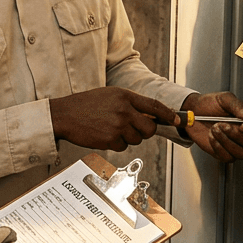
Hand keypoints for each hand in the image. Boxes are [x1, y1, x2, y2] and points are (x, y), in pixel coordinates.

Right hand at [49, 87, 179, 151]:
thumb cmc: (86, 105)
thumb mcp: (110, 96)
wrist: (65, 115)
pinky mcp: (110, 139)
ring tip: (111, 128)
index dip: (168, 114)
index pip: (154, 105)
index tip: (177, 120)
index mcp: (125, 96)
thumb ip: (130, 103)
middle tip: (135, 129)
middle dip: (145, 132)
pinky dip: (116, 144)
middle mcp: (124, 110)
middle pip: (150, 128)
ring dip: (128, 138)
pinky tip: (104, 135)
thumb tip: (150, 116)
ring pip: (136, 139)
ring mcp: (117, 125)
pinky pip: (122, 147)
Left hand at [180, 91, 242, 162]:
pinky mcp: (224, 153)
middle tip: (222, 124)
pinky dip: (218, 147)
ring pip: (241, 154)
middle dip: (236, 135)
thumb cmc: (209, 104)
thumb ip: (240, 106)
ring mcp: (235, 146)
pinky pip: (227, 157)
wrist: (192, 112)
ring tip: (215, 129)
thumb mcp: (224, 99)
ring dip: (227, 142)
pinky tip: (212, 137)